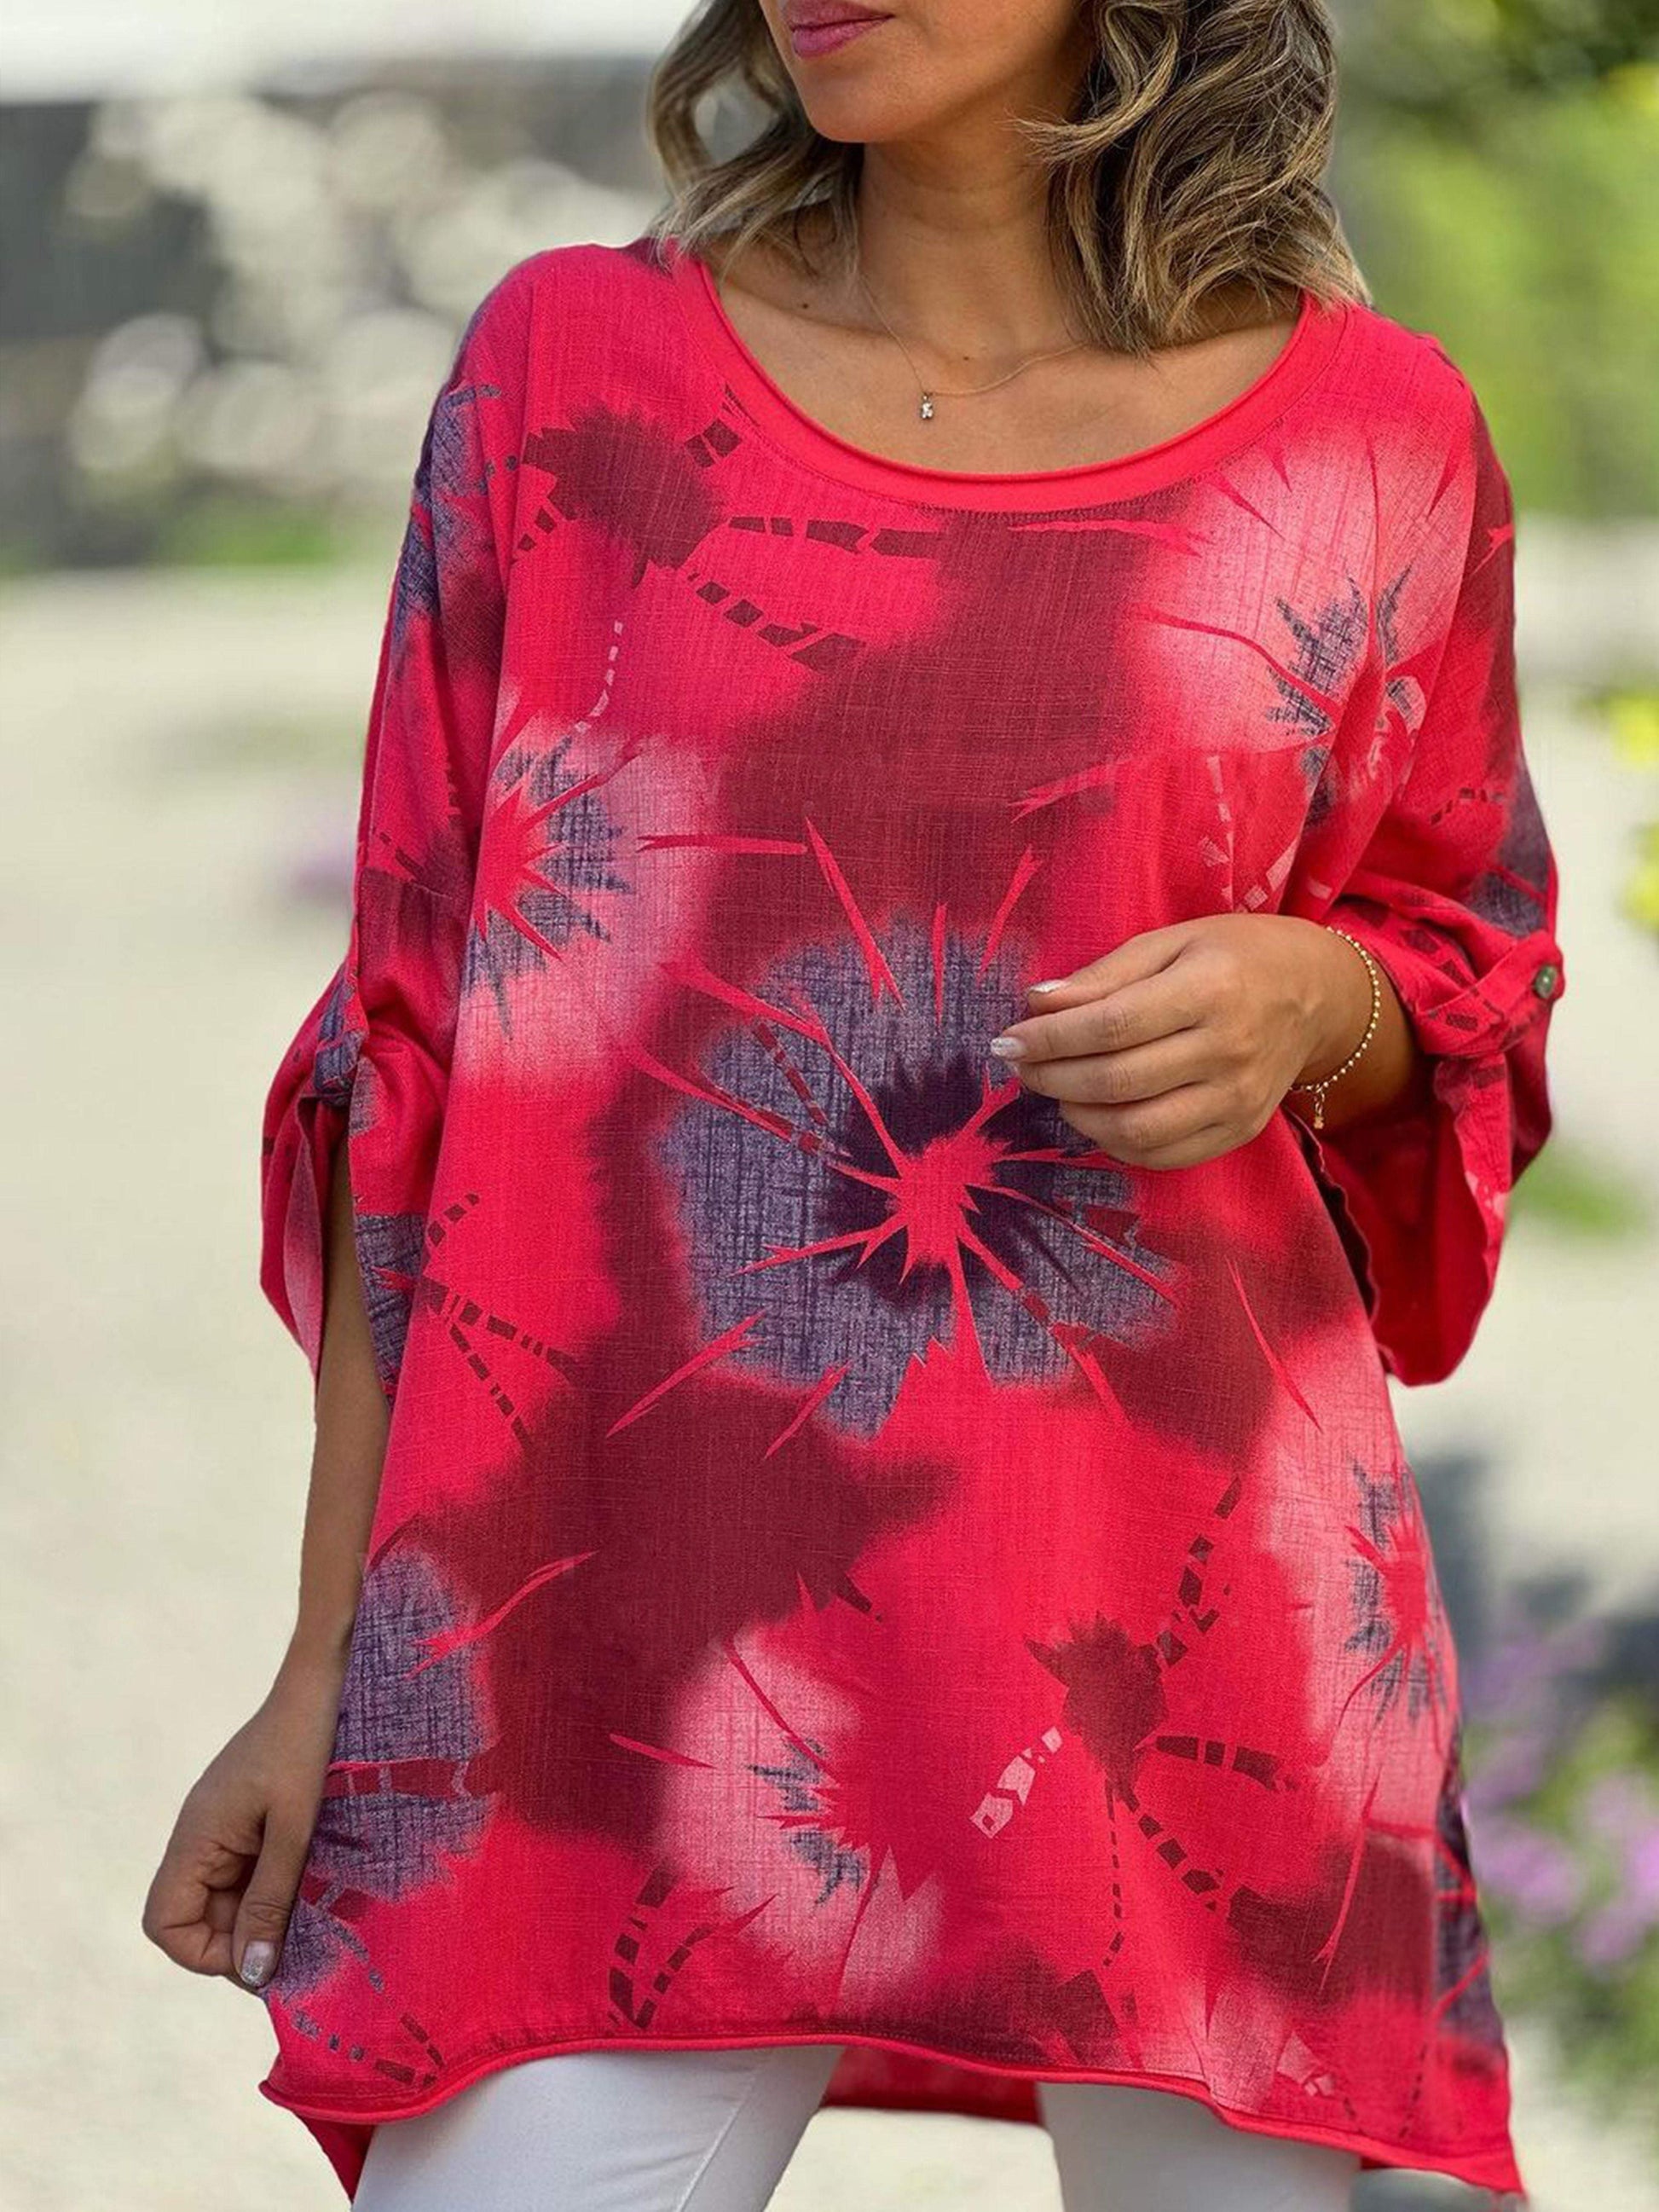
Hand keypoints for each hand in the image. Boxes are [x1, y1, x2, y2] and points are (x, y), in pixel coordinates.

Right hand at [141, 1639, 347, 1995]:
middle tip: (299, 1947)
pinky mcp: (247, 1822)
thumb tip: (251, 1973)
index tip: (259, 1958)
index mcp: (195, 1839)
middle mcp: (199, 1839)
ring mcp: (222, 1830)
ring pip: (227, 1899)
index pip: (166, 1923)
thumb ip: (270, 1900)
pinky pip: (248, 1873)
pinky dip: (275, 1889)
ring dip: (264, 1916)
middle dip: (242, 1940)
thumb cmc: (305, 1748)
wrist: (320, 1684)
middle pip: (198, 1918)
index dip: (204, 1954)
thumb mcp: (293, 1831)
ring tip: (313, 1919)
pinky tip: (313, 1888)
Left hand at [988, 914, 1376, 1168]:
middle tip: (1019, 1065)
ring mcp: (1238, 1098)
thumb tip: (1037, 1002)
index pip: (1113, 1025)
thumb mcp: (1172, 941)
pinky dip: (1115, 1143)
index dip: (1050, 1038)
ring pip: (1136, 1129)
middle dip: (1051, 1076)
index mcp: (1211, 988)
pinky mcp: (1241, 1130)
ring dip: (1077, 1114)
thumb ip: (1105, 973)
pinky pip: (1164, 1155)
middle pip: (1118, 1080)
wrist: (1316, 994)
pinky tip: (1094, 1115)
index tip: (1006, 1039)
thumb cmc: (1234, 955)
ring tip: (1055, 1088)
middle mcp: (1229, 1049)